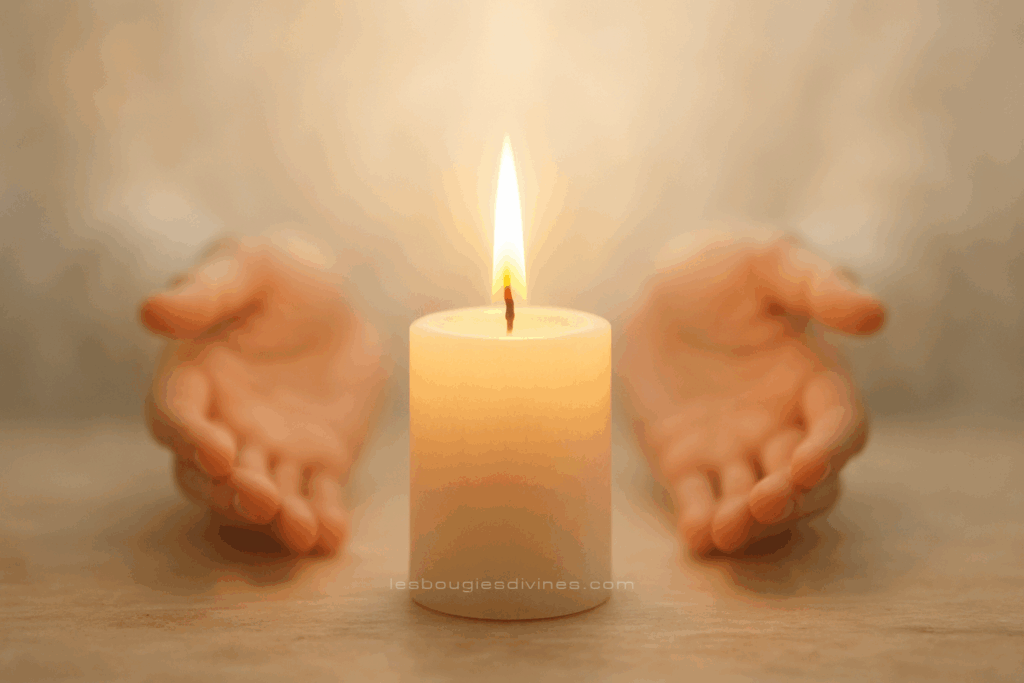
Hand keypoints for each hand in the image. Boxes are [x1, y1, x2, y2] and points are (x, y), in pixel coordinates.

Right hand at [141, 235, 385, 554]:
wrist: (341, 300)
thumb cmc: (280, 275)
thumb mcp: (247, 266)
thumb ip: (204, 291)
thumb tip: (151, 311)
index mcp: (192, 379)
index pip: (175, 417)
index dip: (189, 438)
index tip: (216, 451)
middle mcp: (223, 424)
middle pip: (210, 475)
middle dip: (231, 491)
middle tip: (259, 500)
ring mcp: (270, 448)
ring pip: (263, 494)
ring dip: (277, 517)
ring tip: (300, 530)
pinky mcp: (316, 460)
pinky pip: (315, 496)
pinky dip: (322, 518)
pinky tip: (332, 537)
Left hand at [619, 228, 884, 553]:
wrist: (657, 286)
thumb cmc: (726, 267)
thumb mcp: (772, 260)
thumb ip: (819, 284)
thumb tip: (874, 314)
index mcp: (817, 382)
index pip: (841, 427)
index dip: (830, 449)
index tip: (807, 462)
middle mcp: (785, 425)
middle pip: (807, 482)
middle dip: (791, 499)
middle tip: (763, 503)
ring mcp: (737, 448)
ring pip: (756, 501)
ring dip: (747, 521)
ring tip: (726, 529)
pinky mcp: (688, 460)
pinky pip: (700, 499)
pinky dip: (700, 522)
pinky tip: (695, 537)